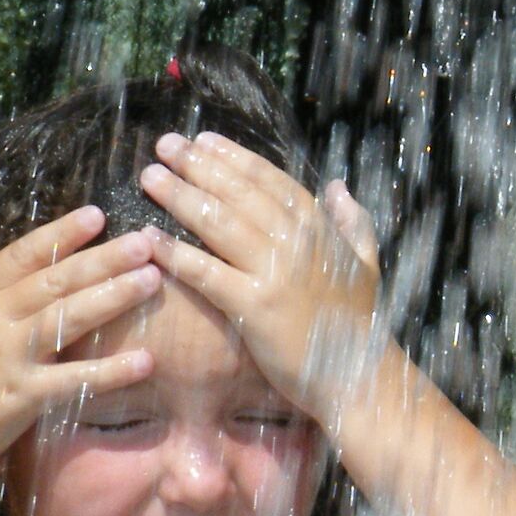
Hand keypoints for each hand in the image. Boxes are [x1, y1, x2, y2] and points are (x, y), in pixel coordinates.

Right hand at [0, 209, 160, 481]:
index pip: (22, 255)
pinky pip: (73, 380)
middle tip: (144, 242)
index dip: (60, 234)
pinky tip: (146, 361)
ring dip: (112, 298)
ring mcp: (7, 357)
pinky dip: (109, 372)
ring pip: (66, 318)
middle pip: (53, 281)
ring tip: (152, 281)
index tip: (98, 215)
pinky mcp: (21, 396)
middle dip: (101, 260)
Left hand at [138, 132, 384, 421]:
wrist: (360, 375)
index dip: (235, 158)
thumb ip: (353, 222)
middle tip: (164, 145)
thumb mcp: (366, 263)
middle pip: (239, 194)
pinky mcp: (255, 307)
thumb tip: (337, 186)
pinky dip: (177, 253)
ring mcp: (276, 273)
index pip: (272, 181)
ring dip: (181, 196)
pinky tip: (149, 237)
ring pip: (220, 224)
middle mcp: (298, 244)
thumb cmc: (360, 323)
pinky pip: (207, 272)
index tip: (204, 140)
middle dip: (199, 166)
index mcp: (321, 230)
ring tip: (151, 176)